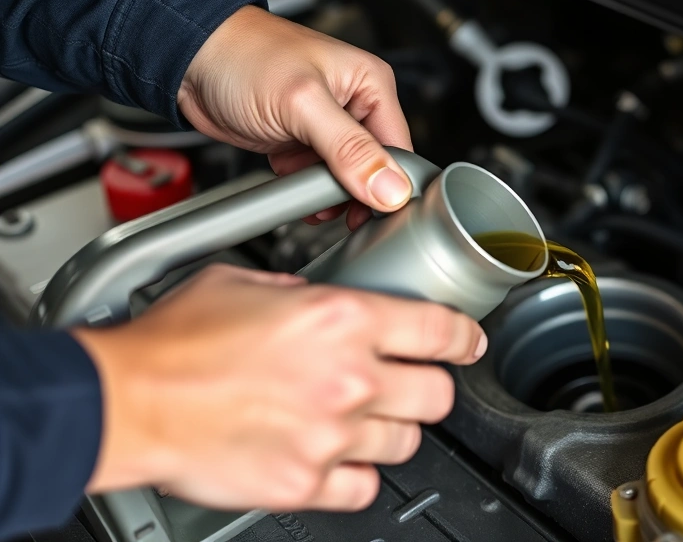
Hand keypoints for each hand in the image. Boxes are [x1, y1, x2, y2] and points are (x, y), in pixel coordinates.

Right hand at [72, 264, 486, 511]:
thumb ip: (297, 289)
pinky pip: (363, 487)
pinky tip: (336, 458)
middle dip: (428, 389)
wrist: (126, 401)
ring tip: (361, 421)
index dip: (465, 338)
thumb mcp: (245, 282)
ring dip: (391, 431)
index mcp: (341, 319)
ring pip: (406, 443)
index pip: (439, 330)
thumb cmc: (175, 342)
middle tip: (410, 386)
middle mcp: (348, 378)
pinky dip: (356, 475)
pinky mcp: (306, 482)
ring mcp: (331, 435)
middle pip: (437, 394)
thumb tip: (317, 297)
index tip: (470, 344)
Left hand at [178, 6, 411, 228]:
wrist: (189, 60)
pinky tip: (293, 186)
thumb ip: (349, 148)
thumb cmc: (241, 57)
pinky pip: (317, 177)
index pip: (400, 149)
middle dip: (354, 192)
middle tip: (335, 208)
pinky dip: (306, 189)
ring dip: (328, 194)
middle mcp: (354, 104)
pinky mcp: (301, 141)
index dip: (390, 185)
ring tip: (308, 195)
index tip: (371, 211)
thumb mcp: (302, 104)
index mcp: (371, 84)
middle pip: (375, 168)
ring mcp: (327, 125)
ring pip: (346, 178)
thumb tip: (390, 188)